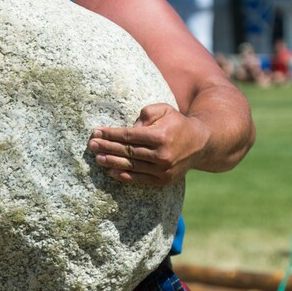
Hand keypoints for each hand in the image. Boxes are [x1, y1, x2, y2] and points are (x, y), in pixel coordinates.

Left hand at [88, 103, 209, 185]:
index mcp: (161, 136)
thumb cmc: (177, 123)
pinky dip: (124, 176)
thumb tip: (130, 127)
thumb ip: (147, 113)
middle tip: (92, 145)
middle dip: (107, 147)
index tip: (96, 132)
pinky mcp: (163, 181)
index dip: (111, 134)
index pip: (129, 136)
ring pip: (131, 166)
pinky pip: (139, 179)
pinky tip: (111, 172)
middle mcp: (162, 155)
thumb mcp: (165, 109)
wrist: (200, 144)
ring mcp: (163, 170)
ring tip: (97, 158)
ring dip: (111, 163)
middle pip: (127, 152)